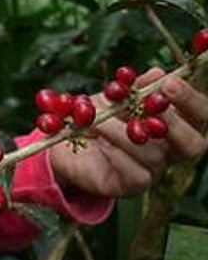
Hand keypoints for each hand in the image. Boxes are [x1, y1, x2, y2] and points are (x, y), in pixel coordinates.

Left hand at [50, 68, 207, 197]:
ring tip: (98, 119)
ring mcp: (153, 171)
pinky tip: (99, 139)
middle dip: (176, 123)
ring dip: (125, 132)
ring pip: (155, 155)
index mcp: (174, 124)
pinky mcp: (131, 186)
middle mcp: (170, 150)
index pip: (200, 115)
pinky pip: (136, 175)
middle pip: (194, 144)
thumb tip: (157, 73)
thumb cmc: (97, 116)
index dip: (191, 100)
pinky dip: (117, 153)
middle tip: (148, 102)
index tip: (169, 82)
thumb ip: (135, 88)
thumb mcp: (113, 97)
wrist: (65, 142)